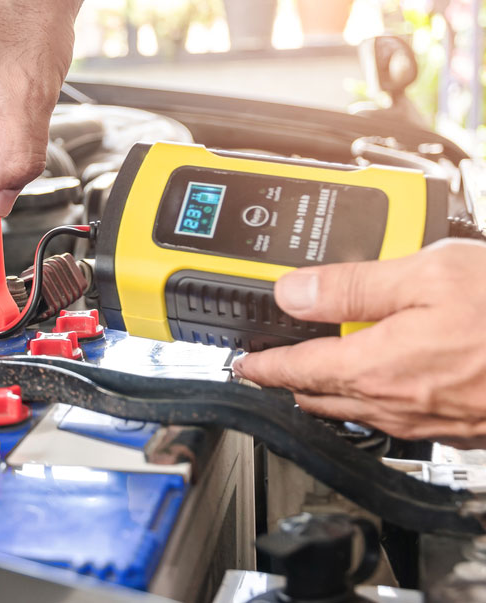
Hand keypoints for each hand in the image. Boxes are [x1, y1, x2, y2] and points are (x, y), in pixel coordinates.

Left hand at [232, 239, 485, 444]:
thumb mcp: (429, 276)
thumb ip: (354, 285)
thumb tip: (295, 291)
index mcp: (376, 367)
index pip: (296, 370)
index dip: (262, 366)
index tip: (242, 365)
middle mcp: (397, 405)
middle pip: (321, 396)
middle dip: (291, 380)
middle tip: (273, 366)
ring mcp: (430, 422)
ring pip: (359, 410)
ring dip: (332, 391)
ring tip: (320, 369)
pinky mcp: (462, 428)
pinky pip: (399, 418)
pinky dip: (377, 399)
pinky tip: (389, 378)